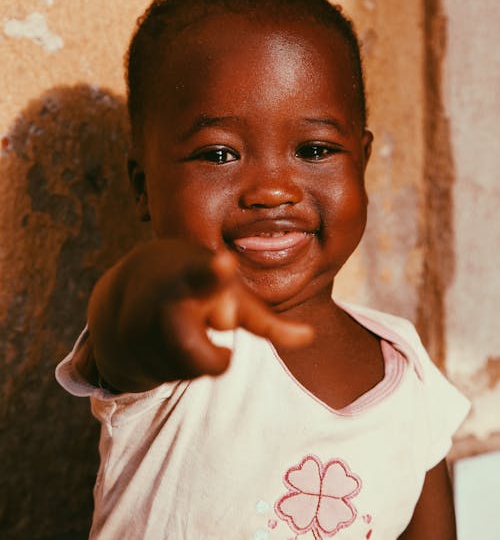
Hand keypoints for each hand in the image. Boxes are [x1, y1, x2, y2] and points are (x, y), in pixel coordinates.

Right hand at [87, 239, 313, 391]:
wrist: (132, 282)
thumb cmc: (200, 288)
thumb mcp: (232, 297)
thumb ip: (266, 321)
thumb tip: (310, 337)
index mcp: (196, 277)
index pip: (206, 275)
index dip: (215, 272)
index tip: (223, 260)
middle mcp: (164, 299)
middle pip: (192, 353)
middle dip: (210, 358)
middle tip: (215, 340)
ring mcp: (139, 326)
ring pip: (188, 369)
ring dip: (196, 358)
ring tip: (186, 328)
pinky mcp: (124, 349)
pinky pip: (169, 376)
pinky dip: (177, 365)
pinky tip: (164, 340)